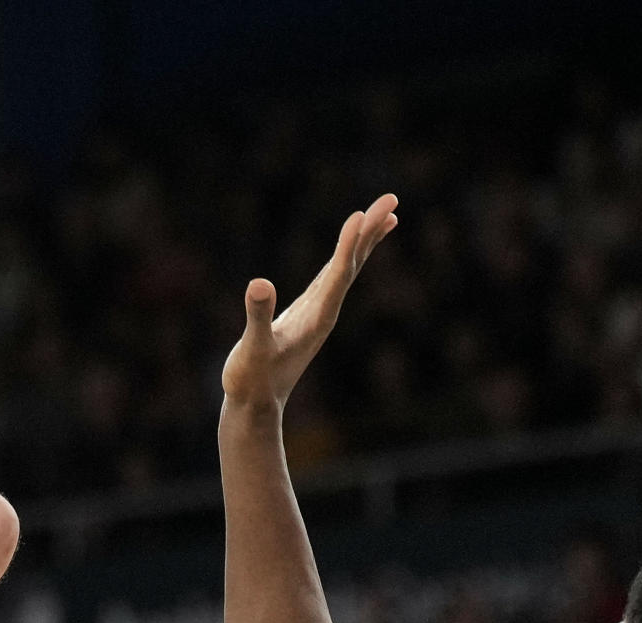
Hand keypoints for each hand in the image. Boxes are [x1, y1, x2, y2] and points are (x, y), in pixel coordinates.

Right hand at [221, 193, 399, 410]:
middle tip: (390, 198)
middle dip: (370, 232)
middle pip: (352, 265)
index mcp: (316, 319)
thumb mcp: (251, 350)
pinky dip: (345, 257)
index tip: (360, 215)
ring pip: (347, 269)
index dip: (349, 245)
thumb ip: (257, 318)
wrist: (256, 406)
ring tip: (387, 215)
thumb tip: (259, 285)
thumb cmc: (251, 380)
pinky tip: (350, 248)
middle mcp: (324, 312)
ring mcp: (318, 312)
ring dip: (365, 241)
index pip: (338, 275)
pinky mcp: (307, 313)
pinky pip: (333, 278)